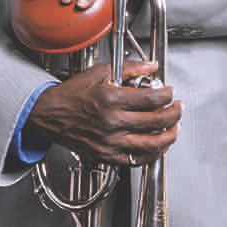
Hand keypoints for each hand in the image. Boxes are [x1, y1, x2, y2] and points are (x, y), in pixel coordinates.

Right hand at [30, 62, 180, 162]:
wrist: (49, 115)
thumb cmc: (71, 95)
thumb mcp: (99, 72)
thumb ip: (129, 68)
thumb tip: (151, 66)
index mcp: (111, 99)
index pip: (152, 98)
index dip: (167, 94)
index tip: (170, 92)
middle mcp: (112, 123)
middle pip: (157, 121)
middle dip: (174, 113)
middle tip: (177, 108)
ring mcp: (110, 142)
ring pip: (152, 145)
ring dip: (169, 136)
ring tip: (174, 128)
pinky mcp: (107, 156)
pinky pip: (137, 160)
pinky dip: (153, 154)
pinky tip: (158, 145)